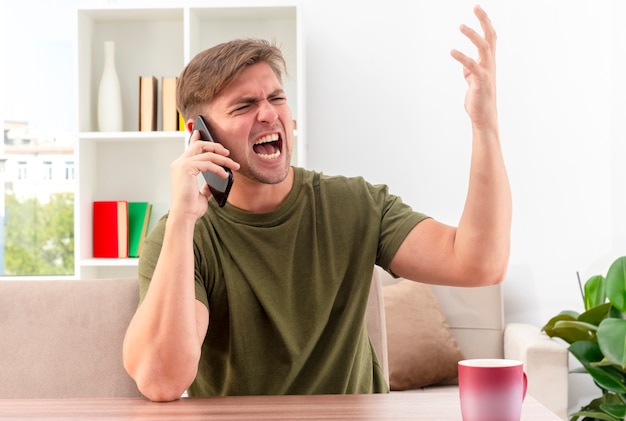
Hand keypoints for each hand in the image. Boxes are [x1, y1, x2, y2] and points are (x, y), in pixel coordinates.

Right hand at [169, 129, 239, 219]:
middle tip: (228, 153)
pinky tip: (225, 175)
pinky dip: (219, 168)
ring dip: (223, 159)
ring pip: (206, 153)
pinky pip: (207, 163)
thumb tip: (212, 184)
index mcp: (180, 167)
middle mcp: (179, 163)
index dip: (196, 138)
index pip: (189, 148)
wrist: (184, 216)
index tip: (202, 131)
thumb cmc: (190, 207)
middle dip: (215, 146)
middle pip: (199, 145)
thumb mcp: (201, 194)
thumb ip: (206, 186)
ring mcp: (181, 165)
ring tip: (234, 165)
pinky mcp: (186, 169)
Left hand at [450, 5, 497, 130]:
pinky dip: (462, 57)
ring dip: (473, 35)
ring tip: (461, 25)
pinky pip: (472, 66)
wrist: (484, 116)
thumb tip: (466, 64)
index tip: (478, 9)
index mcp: (488, 62)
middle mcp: (490, 64)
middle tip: (476, 6)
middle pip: (490, 37)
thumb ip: (470, 70)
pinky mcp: (480, 82)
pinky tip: (452, 51)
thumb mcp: (473, 80)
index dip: (485, 22)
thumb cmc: (479, 99)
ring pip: (484, 48)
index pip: (490, 37)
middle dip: (484, 21)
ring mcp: (486, 72)